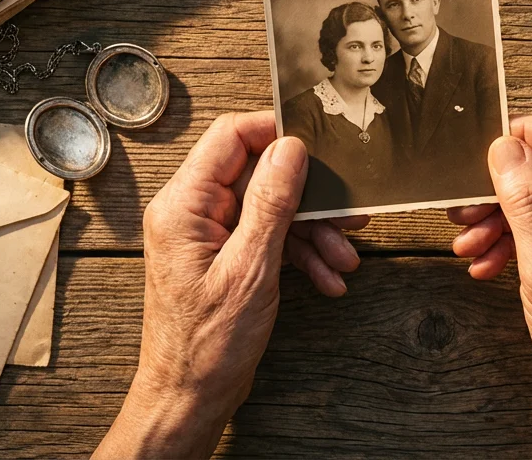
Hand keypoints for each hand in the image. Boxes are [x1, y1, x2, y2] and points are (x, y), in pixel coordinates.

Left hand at [95, 112, 367, 458]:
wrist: (191, 398)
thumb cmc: (206, 345)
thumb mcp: (250, 268)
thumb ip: (271, 203)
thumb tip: (290, 149)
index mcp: (183, 205)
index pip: (230, 137)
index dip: (276, 133)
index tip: (319, 143)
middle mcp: (190, 212)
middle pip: (258, 175)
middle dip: (307, 199)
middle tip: (348, 213)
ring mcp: (207, 235)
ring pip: (270, 210)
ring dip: (311, 233)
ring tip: (344, 257)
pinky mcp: (224, 257)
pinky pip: (267, 238)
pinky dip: (299, 254)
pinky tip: (327, 276)